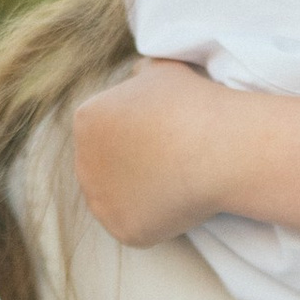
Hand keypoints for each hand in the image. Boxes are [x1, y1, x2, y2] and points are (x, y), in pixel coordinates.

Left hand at [73, 61, 234, 246]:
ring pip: (117, 201)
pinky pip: (136, 227)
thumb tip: (138, 79)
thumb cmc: (193, 104)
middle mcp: (83, 161)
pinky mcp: (121, 229)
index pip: (105, 132)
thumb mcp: (162, 70)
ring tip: (175, 185)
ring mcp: (100, 200)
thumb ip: (141, 77)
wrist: (216, 148)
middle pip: (106, 168)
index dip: (136, 136)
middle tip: (170, 165)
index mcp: (87, 119)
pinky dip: (156, 221)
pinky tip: (179, 206)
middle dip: (132, 167)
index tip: (164, 136)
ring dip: (140, 196)